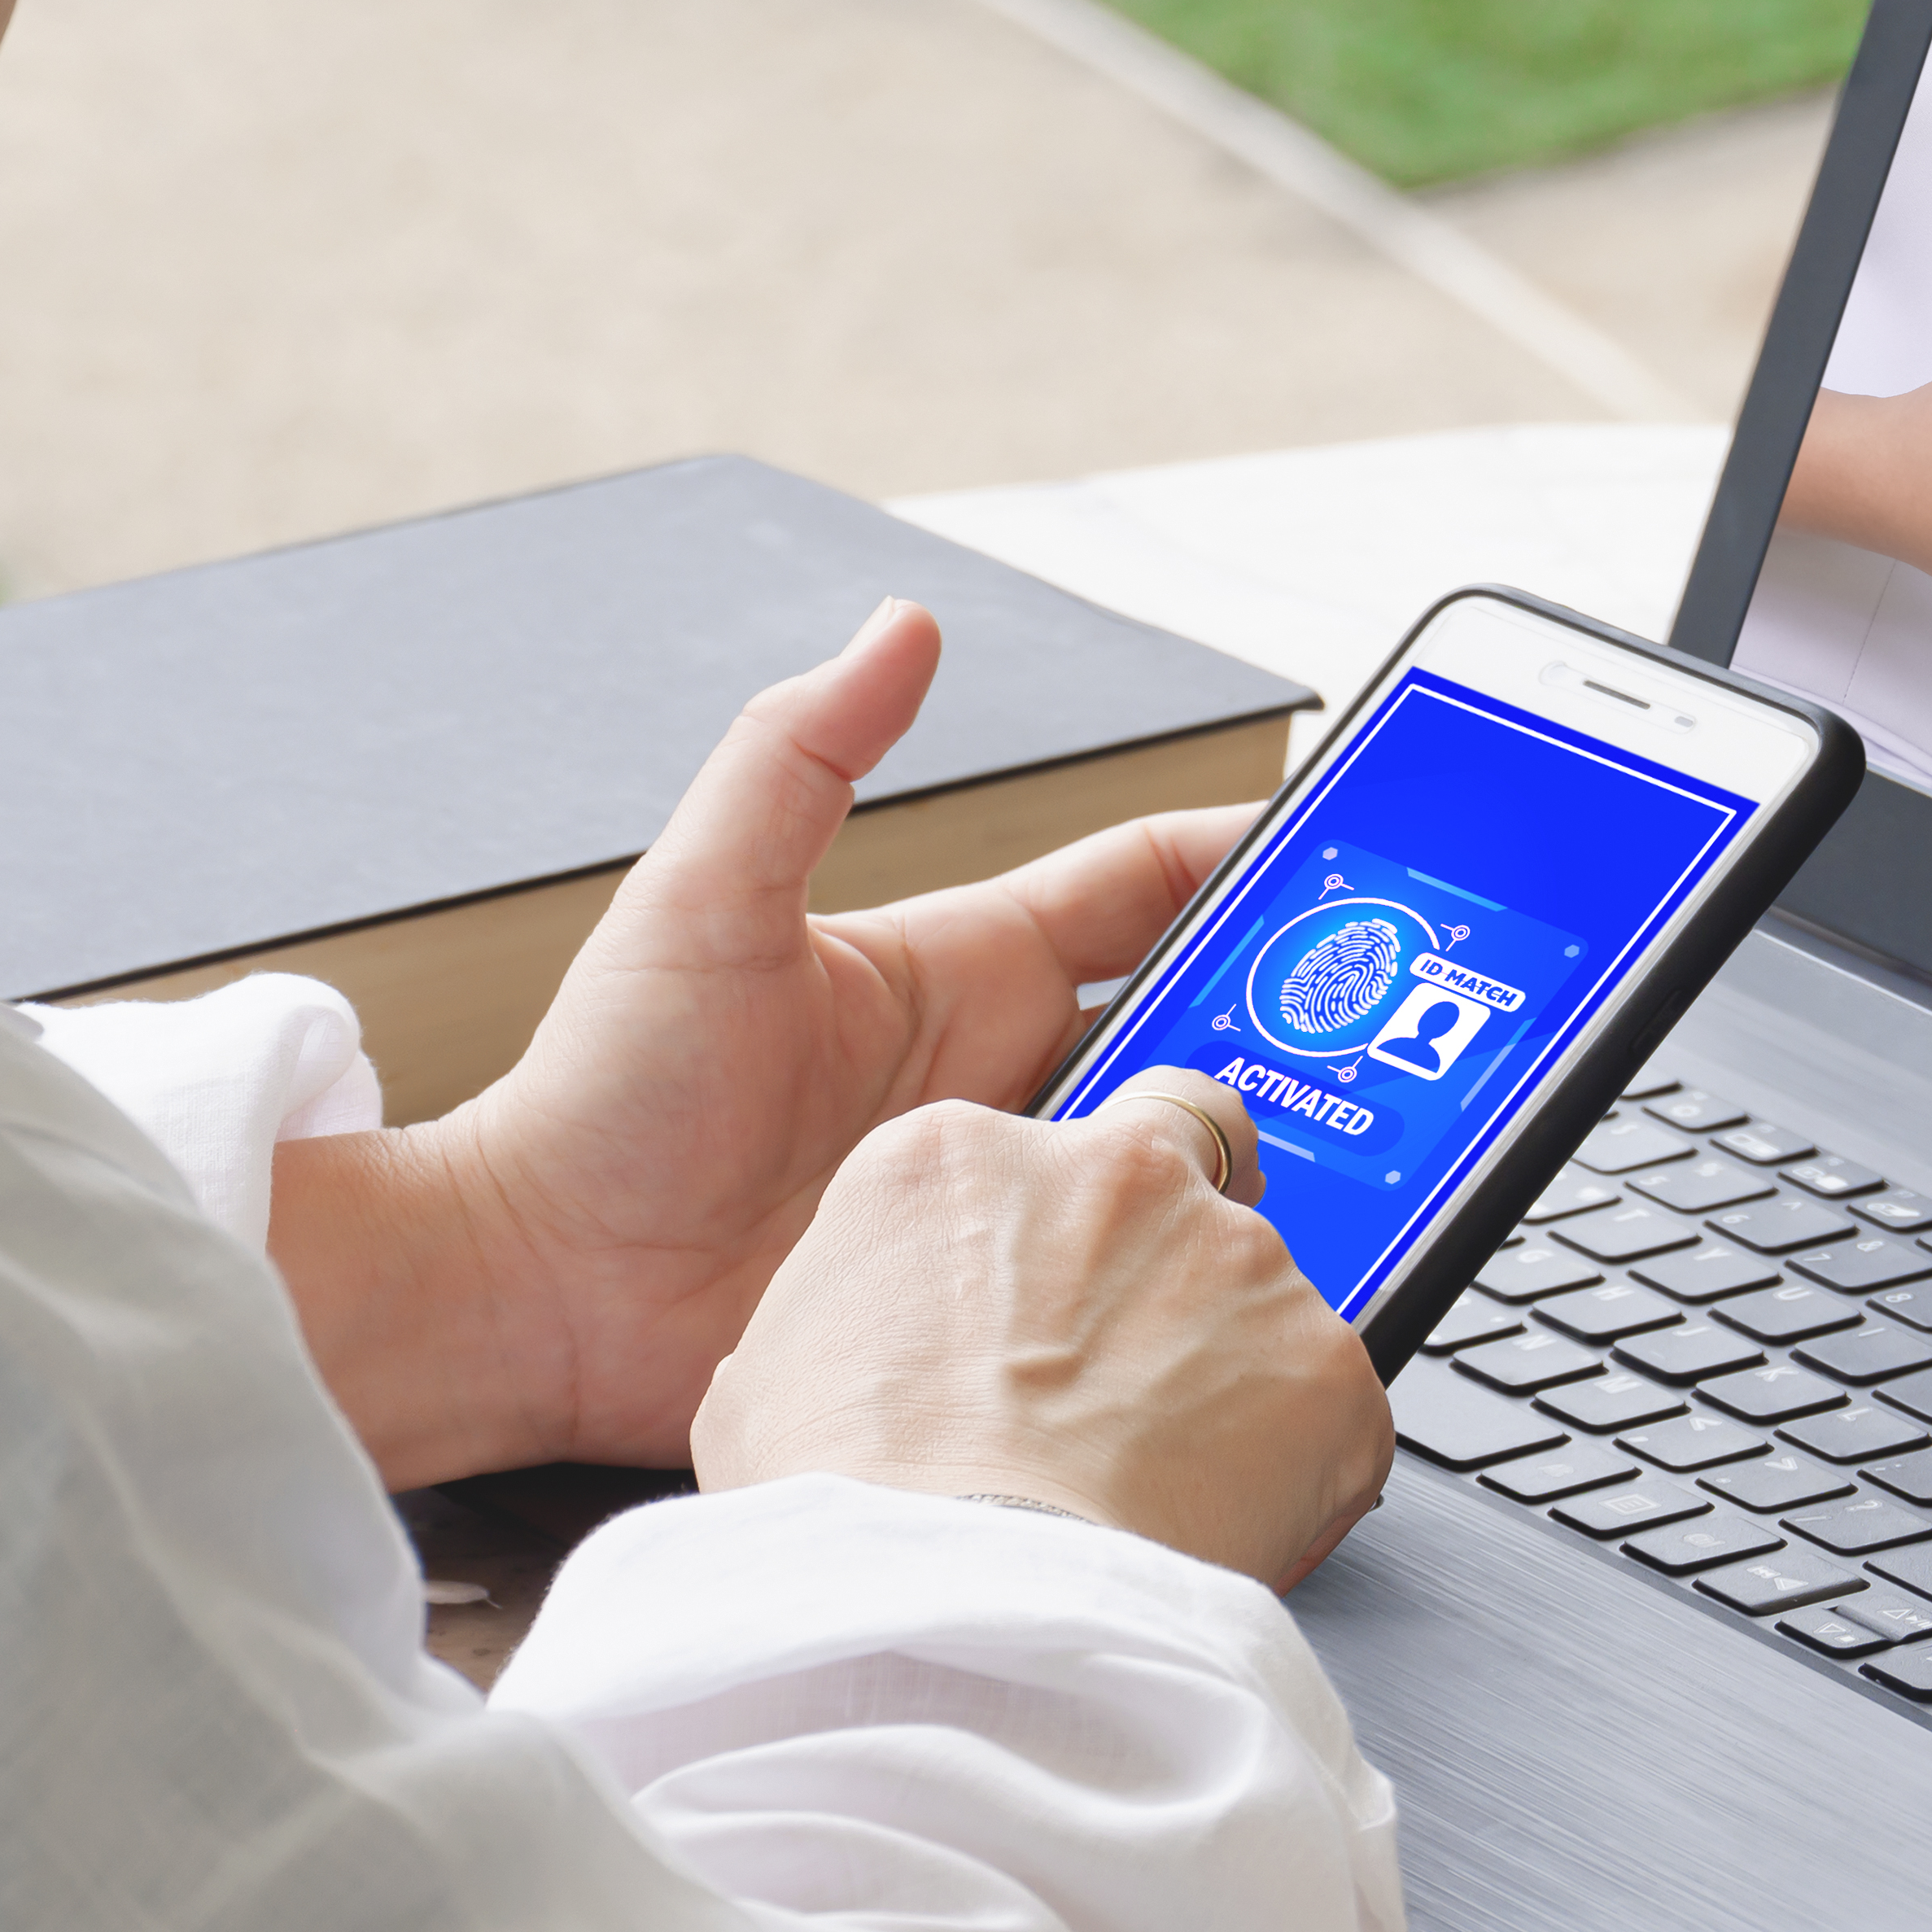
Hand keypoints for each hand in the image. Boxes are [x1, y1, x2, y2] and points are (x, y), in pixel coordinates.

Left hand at [271, 601, 1263, 1485]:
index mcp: (967, 969)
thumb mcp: (708, 900)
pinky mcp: (992, 1305)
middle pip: (1200, 1027)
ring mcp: (1006, 1195)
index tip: (1354, 851)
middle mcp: (1005, 1078)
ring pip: (1180, 1158)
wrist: (537, 1294)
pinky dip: (1190, 1275)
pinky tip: (1244, 1283)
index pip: (1148, 890)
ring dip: (1265, 1150)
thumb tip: (899, 626)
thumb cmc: (602, 1096)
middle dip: (1299, 1014)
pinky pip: (1120, 1282)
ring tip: (1359, 1160)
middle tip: (1395, 1025)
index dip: (1250, 860)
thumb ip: (801, 757)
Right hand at [690, 1073, 1394, 1590]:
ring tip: (1156, 1479)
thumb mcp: (770, 1376)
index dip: (1052, 1231)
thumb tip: (878, 1351)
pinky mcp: (1325, 1358)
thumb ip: (855, 1316)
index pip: (1039, 1148)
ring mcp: (1234, 1257)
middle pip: (1180, 1157)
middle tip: (1142, 1349)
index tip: (1049, 1300)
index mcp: (961, 1158)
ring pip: (1256, 1291)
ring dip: (1226, 1365)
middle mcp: (1114, 1174)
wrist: (955, 1605)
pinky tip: (1219, 1521)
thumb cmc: (852, 1507)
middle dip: (1173, 1242)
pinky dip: (1294, 1458)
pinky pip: (1327, 1402)